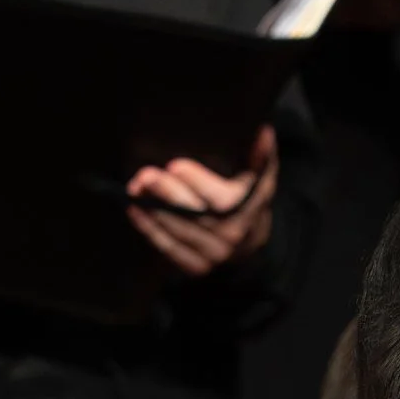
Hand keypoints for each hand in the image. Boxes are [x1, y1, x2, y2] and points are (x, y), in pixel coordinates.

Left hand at [125, 125, 278, 275]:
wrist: (250, 244)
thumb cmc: (250, 201)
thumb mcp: (261, 179)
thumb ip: (263, 156)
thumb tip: (263, 131)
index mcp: (247, 212)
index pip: (221, 200)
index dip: (198, 182)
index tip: (175, 165)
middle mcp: (231, 237)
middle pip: (194, 215)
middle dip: (167, 193)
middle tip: (144, 175)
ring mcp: (212, 255)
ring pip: (178, 232)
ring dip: (153, 210)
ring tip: (135, 189)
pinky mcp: (195, 267)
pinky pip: (169, 249)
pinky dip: (150, 229)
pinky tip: (135, 210)